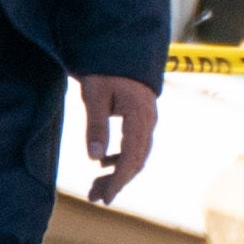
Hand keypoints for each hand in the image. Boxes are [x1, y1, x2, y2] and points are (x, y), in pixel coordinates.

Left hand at [79, 75, 160, 205]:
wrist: (121, 45)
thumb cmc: (104, 68)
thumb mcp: (94, 93)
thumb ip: (96, 125)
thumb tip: (95, 158)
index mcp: (139, 116)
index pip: (131, 158)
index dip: (119, 181)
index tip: (104, 197)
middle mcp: (148, 121)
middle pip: (136, 161)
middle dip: (116, 182)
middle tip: (94, 197)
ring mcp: (147, 120)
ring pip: (136, 155)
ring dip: (117, 173)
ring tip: (95, 186)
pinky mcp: (141, 118)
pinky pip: (135, 145)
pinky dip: (120, 158)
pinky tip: (104, 164)